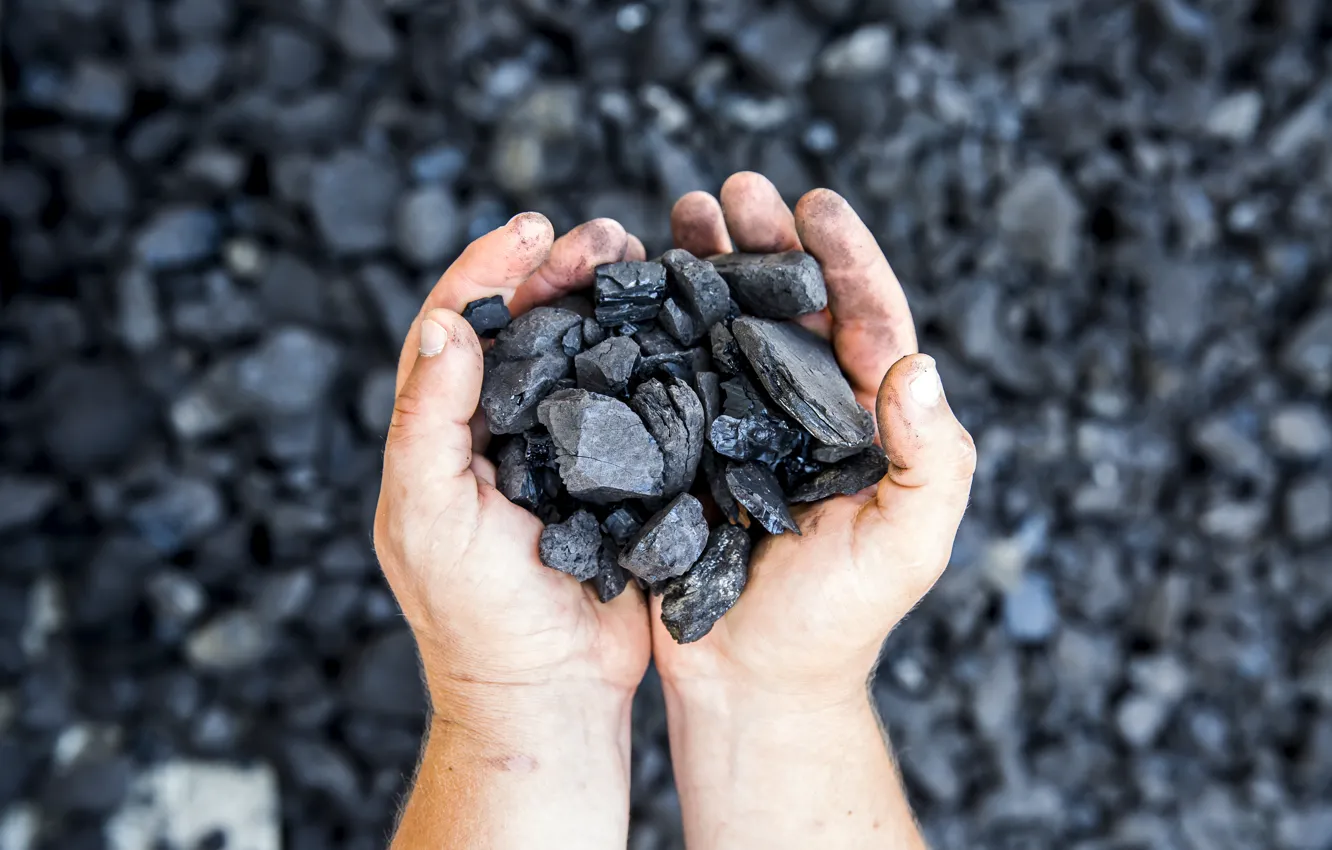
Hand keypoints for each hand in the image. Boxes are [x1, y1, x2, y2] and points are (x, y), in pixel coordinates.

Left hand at [374, 214, 651, 713]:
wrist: (549, 693)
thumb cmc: (477, 615)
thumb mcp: (432, 516)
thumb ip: (430, 421)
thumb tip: (445, 325)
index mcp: (440, 436)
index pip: (454, 329)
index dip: (486, 270)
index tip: (531, 230)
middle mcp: (496, 432)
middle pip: (521, 327)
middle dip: (556, 271)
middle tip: (607, 234)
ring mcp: (555, 452)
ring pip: (575, 354)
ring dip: (603, 301)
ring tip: (640, 257)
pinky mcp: (610, 476)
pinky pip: (624, 401)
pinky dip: (643, 357)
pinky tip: (672, 324)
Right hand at [654, 172, 976, 705]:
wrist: (750, 684)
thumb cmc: (839, 623)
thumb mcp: (905, 547)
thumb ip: (931, 460)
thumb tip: (919, 365)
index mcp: (866, 421)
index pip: (866, 319)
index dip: (846, 256)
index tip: (816, 202)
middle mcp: (804, 409)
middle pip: (788, 303)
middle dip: (763, 239)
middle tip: (730, 188)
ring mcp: (742, 424)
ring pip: (726, 323)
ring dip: (705, 264)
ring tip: (677, 213)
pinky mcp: (686, 447)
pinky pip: (672, 372)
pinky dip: (655, 323)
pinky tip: (631, 283)